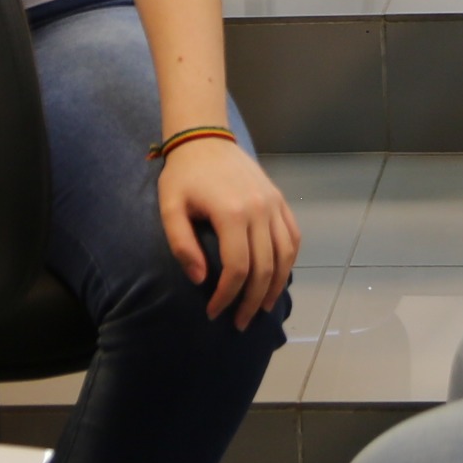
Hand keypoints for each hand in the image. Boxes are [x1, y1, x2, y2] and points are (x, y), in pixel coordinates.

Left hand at [159, 137, 297, 328]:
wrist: (205, 139)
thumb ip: (181, 244)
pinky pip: (292, 237)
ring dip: (275, 287)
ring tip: (261, 308)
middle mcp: (260, 210)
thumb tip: (199, 279)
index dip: (227, 296)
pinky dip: (288, 261)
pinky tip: (277, 278)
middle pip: (264, 268)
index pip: (237, 268)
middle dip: (251, 301)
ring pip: (285, 256)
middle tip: (238, 322)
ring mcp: (274, 204)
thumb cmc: (183, 176)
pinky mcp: (280, 200)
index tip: (213, 312)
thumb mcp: (170, 207)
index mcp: (232, 213)